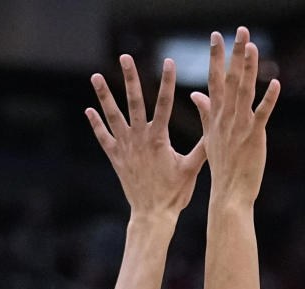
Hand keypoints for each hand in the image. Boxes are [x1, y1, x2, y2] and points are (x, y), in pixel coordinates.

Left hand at [86, 55, 206, 217]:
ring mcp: (126, 147)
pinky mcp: (116, 158)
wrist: (153, 215)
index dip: (167, 82)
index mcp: (159, 139)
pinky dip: (96, 124)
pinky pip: (103, 138)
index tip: (169, 61)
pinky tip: (89, 110)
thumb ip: (202, 148)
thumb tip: (216, 131)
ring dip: (105, 95)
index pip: (164, 104)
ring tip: (96, 76)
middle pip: (134, 102)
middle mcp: (140, 138)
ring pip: (113, 116)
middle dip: (130, 78)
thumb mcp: (191, 170)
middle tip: (125, 57)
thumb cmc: (174, 195)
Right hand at [190, 27, 279, 204]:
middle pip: (229, 79)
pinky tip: (275, 82)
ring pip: (243, 91)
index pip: (214, 81)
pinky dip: (269, 99)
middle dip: (233, 54)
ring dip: (248, 68)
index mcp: (216, 117)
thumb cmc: (221, 169)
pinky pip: (262, 114)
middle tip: (240, 30)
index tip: (216, 36)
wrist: (228, 195)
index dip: (216, 57)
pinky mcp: (254, 137)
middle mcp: (226, 118)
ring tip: (252, 45)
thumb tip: (195, 95)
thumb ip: (205, 114)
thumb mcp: (209, 137)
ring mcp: (239, 127)